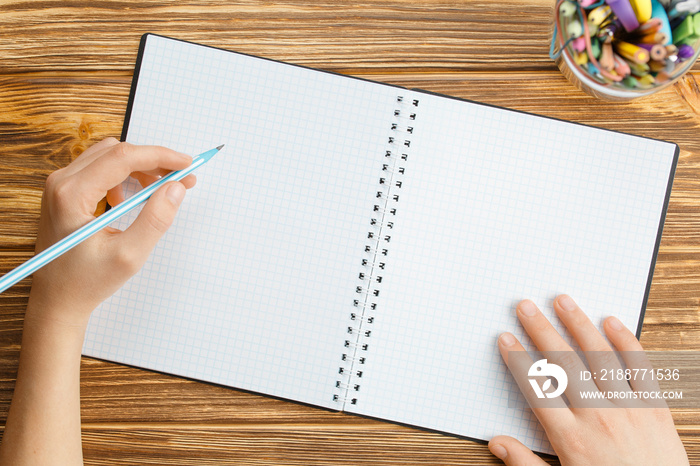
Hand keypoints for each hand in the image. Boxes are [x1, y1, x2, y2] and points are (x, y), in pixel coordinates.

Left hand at [28, 138, 196, 325]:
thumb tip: (176, 188)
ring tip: (159, 192)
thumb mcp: (129, 255)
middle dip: (153, 161)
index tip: (187, 164)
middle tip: (181, 179)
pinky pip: (100, 169)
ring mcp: (60, 186)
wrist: (57, 300)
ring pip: (109, 157)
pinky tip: (131, 201)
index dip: (160, 156)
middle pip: (116, 152)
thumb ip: (155, 219)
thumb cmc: (86, 282)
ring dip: (139, 168)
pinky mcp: (64, 192)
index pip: (123, 157)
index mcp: (71, 194)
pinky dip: (124, 177)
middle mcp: (61, 183)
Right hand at [489, 295, 688, 464]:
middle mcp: (597, 417)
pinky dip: (627, 342)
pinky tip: (612, 322)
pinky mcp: (655, 409)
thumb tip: (497, 443)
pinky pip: (640, 368)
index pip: (537, 389)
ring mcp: (628, 410)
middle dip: (541, 331)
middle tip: (526, 307)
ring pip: (598, 357)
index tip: (506, 339)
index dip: (518, 360)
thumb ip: (525, 464)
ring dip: (578, 326)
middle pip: (562, 364)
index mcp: (571, 439)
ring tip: (564, 302)